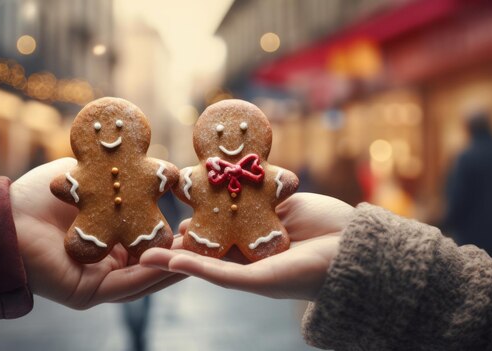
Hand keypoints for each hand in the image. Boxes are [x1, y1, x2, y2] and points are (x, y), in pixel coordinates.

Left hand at [10, 157, 184, 309]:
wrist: (6, 215)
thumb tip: (160, 167)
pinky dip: (151, 275)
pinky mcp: (89, 293)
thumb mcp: (92, 179)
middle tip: (210, 241)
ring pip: (146, 277)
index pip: (150, 241)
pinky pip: (127, 286)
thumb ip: (125, 177)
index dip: (175, 233)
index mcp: (109, 240)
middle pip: (153, 262)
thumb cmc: (43, 194)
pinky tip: (172, 263)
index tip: (200, 220)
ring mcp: (99, 280)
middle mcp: (107, 263)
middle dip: (182, 253)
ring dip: (173, 266)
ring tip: (201, 255)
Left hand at [140, 193, 352, 300]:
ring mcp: (256, 216)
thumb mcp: (256, 279)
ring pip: (223, 201)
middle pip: (205, 226)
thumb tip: (170, 261)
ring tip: (174, 180)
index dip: (170, 251)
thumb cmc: (303, 275)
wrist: (351, 250)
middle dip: (182, 217)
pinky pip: (246, 183)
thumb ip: (215, 272)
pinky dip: (230, 174)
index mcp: (236, 264)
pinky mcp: (271, 195)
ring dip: (203, 191)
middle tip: (149, 204)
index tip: (140, 244)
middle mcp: (243, 241)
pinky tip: (209, 163)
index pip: (195, 255)